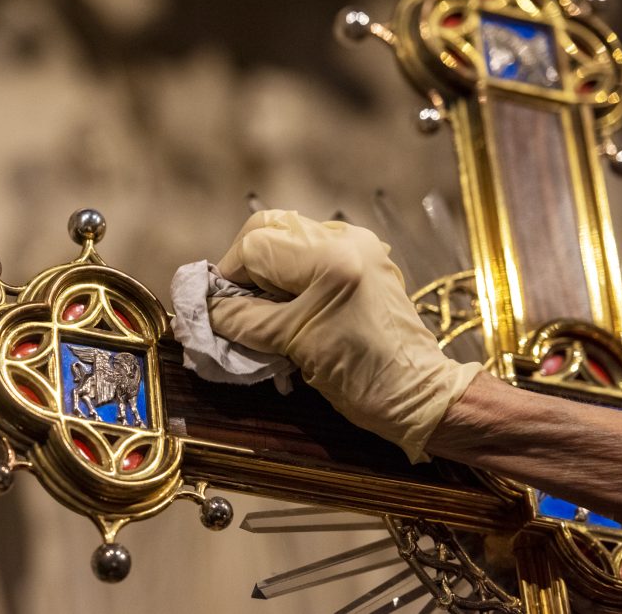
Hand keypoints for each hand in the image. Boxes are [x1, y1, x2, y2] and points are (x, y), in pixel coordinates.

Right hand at [208, 210, 482, 461]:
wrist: (417, 394)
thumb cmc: (359, 377)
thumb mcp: (291, 346)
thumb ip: (241, 319)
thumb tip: (204, 308)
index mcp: (329, 259)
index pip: (255, 245)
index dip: (228, 275)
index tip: (219, 307)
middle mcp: (345, 239)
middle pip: (269, 227)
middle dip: (245, 262)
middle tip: (239, 300)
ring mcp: (359, 244)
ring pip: (289, 235)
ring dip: (267, 266)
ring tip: (266, 305)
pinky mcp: (365, 257)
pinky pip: (312, 248)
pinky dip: (290, 270)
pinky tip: (292, 302)